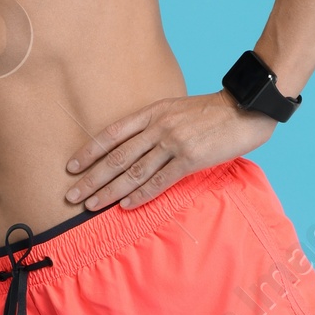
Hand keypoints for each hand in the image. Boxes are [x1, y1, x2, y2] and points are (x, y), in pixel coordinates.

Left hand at [65, 90, 270, 211]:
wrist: (243, 109)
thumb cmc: (211, 112)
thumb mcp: (176, 109)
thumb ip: (155, 124)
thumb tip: (135, 146)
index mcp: (152, 112)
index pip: (112, 134)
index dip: (89, 151)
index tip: (71, 166)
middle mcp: (158, 127)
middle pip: (116, 156)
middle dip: (91, 177)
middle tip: (71, 195)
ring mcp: (173, 143)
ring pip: (133, 171)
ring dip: (109, 191)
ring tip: (91, 206)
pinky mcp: (189, 159)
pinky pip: (159, 181)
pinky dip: (140, 195)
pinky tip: (126, 206)